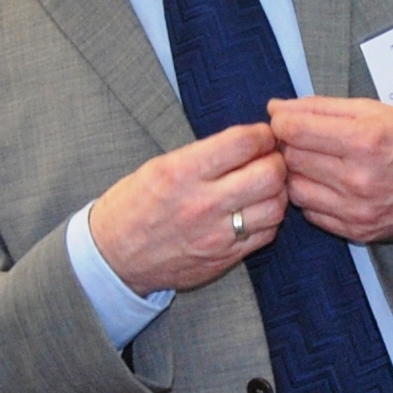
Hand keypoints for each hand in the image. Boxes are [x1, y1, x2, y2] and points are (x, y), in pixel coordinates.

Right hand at [91, 124, 287, 295]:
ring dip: (278, 192)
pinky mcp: (223, 258)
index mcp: (182, 171)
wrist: (114, 256)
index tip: (263, 135)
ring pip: (275, 207)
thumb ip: (205, 155)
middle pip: (269, 175)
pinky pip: (266, 234)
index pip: (243, 143)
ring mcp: (215, 235)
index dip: (262, 134)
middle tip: (271, 159)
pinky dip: (269, 219)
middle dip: (277, 161)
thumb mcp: (159, 167)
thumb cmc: (134, 205)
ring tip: (266, 186)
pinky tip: (257, 211)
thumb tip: (248, 142)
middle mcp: (202, 203)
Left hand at [265, 96, 392, 242]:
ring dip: (299, 174)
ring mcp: (358, 209)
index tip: (284, 119)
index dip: (281, 121)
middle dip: (291, 145)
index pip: (293, 131)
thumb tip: (277, 108)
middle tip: (304, 139)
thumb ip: (320, 107)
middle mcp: (359, 178)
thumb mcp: (373, 109)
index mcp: (364, 140)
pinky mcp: (359, 231)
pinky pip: (313, 214)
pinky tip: (331, 185)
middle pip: (291, 159)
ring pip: (296, 190)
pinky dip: (314, 198)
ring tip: (318, 163)